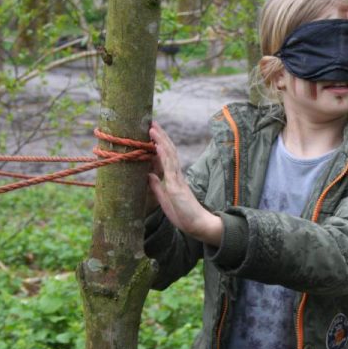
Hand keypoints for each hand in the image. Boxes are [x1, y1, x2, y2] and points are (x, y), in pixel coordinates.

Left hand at [148, 122, 222, 245]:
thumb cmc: (184, 215)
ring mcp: (177, 179)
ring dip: (160, 140)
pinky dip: (163, 155)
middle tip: (151, 122)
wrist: (198, 226)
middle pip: (169, 151)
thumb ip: (157, 187)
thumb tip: (148, 175)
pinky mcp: (176, 187)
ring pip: (169, 155)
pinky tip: (157, 145)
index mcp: (174, 178)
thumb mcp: (165, 200)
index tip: (152, 132)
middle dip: (160, 136)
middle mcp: (177, 175)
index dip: (160, 143)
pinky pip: (169, 168)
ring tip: (152, 128)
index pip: (166, 156)